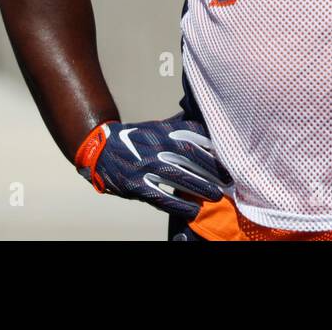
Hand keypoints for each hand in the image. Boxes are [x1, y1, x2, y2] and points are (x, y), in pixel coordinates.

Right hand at [74, 115, 230, 219]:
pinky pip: (161, 197)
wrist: (100, 149)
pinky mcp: (136, 185)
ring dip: (200, 187)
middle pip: (191, 157)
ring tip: (217, 196)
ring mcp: (146, 166)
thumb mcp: (158, 127)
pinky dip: (179, 205)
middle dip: (213, 169)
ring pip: (179, 178)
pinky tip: (193, 211)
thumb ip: (181, 126)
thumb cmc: (137, 138)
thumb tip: (208, 120)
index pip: (195, 135)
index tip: (230, 155)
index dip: (214, 146)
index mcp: (165, 131)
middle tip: (229, 180)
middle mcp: (157, 146)